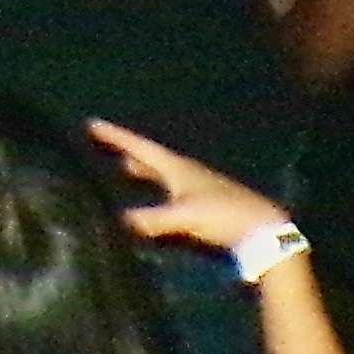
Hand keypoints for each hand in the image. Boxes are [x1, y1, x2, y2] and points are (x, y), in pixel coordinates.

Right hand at [87, 116, 292, 263]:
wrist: (262, 229)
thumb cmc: (224, 215)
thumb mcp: (185, 216)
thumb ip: (152, 219)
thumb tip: (116, 220)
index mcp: (178, 168)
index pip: (140, 147)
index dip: (116, 137)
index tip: (92, 124)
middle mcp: (184, 173)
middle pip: (149, 158)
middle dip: (126, 151)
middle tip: (102, 145)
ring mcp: (194, 188)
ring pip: (160, 174)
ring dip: (141, 171)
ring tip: (122, 169)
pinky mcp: (202, 205)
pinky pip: (167, 191)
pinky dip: (153, 190)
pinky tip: (150, 202)